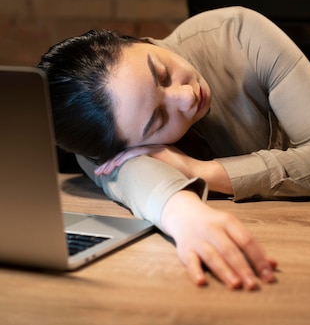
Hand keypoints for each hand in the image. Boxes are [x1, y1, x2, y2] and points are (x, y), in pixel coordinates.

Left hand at [94, 145, 232, 194]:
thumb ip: (151, 168)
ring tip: (103, 169)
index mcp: (151, 149)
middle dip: (109, 161)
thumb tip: (137, 178)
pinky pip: (137, 151)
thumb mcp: (163, 168)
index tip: (104, 167)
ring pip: (128, 151)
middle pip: (125, 151)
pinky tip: (116, 163)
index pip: (128, 152)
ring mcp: (154, 147)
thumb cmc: (182, 173)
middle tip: (98, 169)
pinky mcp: (157, 150)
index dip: (115, 159)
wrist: (197, 172)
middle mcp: (151, 146)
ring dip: (113, 161)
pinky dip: (124, 157)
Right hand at [161, 190, 276, 289]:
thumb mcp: (233, 229)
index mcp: (228, 222)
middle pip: (230, 249)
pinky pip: (190, 261)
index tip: (268, 276)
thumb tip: (273, 265)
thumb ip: (252, 247)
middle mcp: (212, 229)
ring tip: (235, 285)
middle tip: (253, 285)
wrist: (184, 213)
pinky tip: (201, 282)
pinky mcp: (185, 249)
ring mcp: (198, 239)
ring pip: (212, 255)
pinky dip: (195, 271)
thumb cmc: (215, 226)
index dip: (258, 258)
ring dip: (224, 271)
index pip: (246, 240)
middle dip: (242, 268)